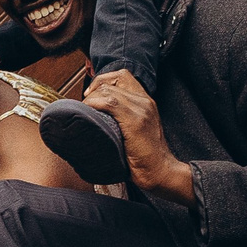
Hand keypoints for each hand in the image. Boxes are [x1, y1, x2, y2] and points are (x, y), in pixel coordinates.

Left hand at [81, 69, 194, 203]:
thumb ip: (122, 117)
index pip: (122, 75)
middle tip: (85, 105)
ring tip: (85, 112)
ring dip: (91, 99)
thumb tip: (96, 113)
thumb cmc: (144, 156)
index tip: (91, 94)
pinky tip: (89, 115)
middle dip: (93, 90)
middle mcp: (145, 101)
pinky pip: (110, 103)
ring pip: (108, 90)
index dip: (102, 80)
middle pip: (113, 80)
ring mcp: (141, 110)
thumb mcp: (135, 129)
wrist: (160, 171)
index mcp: (146, 101)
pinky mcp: (136, 121)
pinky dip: (94, 105)